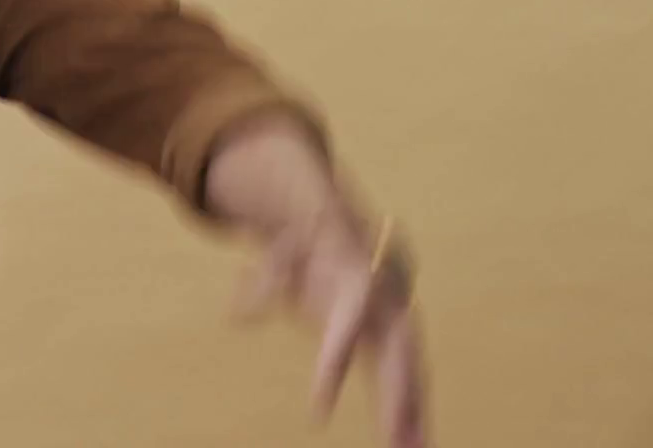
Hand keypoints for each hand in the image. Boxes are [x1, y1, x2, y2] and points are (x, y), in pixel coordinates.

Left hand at [235, 209, 427, 446]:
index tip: (320, 409)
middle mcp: (386, 303)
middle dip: (399, 400)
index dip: (334, 367)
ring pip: (411, 371)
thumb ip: (262, 287)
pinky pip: (408, 376)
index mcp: (358, 280)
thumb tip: (237, 316)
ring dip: (415, 414)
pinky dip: (413, 410)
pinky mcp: (394, 339)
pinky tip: (413, 443)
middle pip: (398, 356)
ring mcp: (396, 322)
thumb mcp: (279, 258)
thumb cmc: (304, 247)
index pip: (347, 329)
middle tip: (398, 441)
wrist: (341, 226)